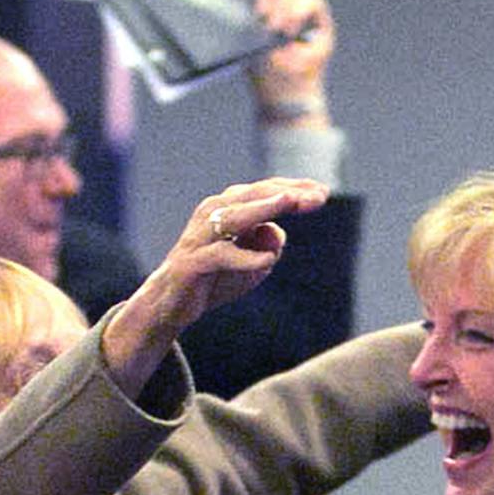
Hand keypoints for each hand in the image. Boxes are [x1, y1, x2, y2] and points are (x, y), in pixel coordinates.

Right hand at [101, 177, 329, 390]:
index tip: (322, 193)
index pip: (265, 191)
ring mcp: (200, 237)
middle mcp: (212, 214)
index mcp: (227, 209)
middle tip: (316, 197)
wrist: (171, 305)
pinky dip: (244, 257)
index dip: (294, 189)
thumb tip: (277, 233)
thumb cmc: (215, 278)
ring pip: (233, 217)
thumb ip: (270, 245)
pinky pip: (220, 256)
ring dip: (262, 208)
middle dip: (286, 194)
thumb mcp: (253, 263)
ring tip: (289, 203)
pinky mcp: (192, 263)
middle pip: (253, 196)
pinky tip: (266, 259)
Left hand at [238, 0, 334, 122]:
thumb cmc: (262, 69)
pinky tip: (289, 30)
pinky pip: (311, 0)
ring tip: (273, 29)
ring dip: (284, 3)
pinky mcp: (317, 18)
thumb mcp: (244, 42)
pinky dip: (299, 12)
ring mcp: (300, 5)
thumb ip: (240, 15)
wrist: (285, 94)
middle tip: (259, 12)